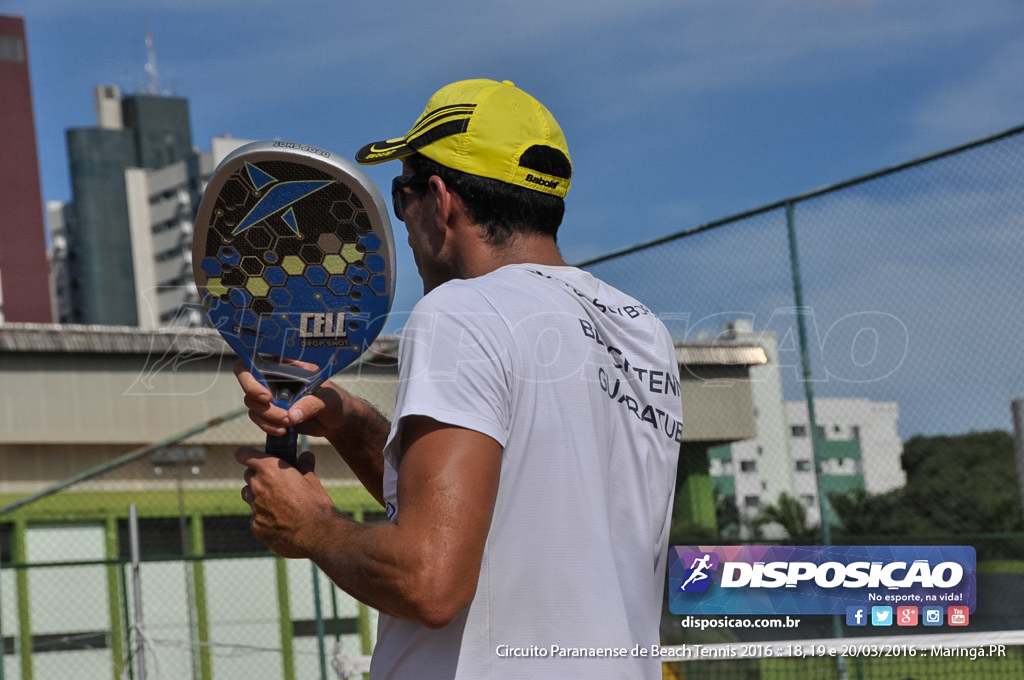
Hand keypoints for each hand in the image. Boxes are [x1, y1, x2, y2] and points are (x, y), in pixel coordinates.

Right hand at [233, 359, 348, 438]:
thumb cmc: (335, 400)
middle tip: (271, 406)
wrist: (338, 420)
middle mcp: (275, 376)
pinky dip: (267, 426)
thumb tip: (291, 415)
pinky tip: (283, 431)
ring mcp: (271, 394)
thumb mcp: (328, 399)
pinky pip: (258, 418)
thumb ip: (311, 404)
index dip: (251, 374)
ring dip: (266, 416)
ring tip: (287, 423)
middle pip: (247, 380)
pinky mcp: (272, 412)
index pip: (258, 358)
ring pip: (252, 403)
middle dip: (255, 396)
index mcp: (288, 364)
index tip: (266, 394)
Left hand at [237, 446, 338, 558]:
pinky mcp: (256, 527)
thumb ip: (305, 465)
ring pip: (249, 496)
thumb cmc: (316, 504)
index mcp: (269, 470)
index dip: (247, 454)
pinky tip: (281, 521)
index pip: (243, 454)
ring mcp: (255, 508)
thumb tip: (305, 455)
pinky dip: (264, 516)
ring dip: (258, 495)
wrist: (317, 535)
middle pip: (248, 475)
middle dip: (259, 476)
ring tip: (278, 501)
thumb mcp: (313, 480)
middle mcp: (257, 487)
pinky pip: (256, 517)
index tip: (253, 457)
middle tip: (276, 480)